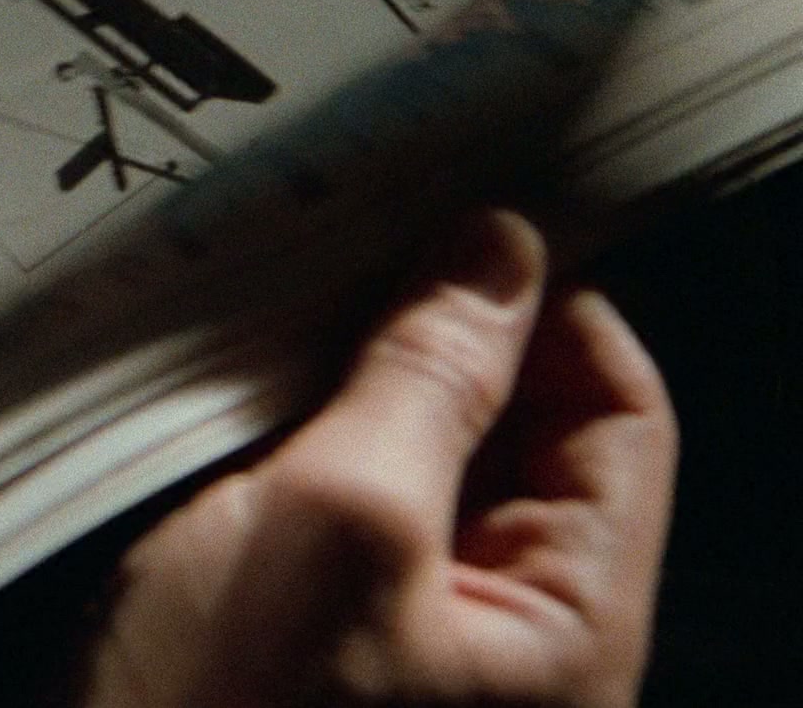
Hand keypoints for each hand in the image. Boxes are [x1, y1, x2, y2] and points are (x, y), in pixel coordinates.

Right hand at [80, 211, 677, 706]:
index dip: (554, 310)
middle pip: (525, 438)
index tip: (461, 225)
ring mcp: (409, 640)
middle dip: (450, 337)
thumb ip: (429, 382)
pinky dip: (310, 436)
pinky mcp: (318, 636)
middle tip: (357, 240)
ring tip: (290, 303)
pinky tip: (246, 389)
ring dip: (365, 381)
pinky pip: (349, 509)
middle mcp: (508, 640)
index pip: (619, 422)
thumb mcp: (338, 521)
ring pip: (424, 464)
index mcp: (571, 632)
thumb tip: (498, 254)